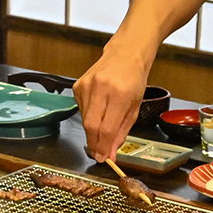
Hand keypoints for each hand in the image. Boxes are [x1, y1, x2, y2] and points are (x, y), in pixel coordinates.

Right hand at [74, 41, 152, 162]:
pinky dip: (88, 116)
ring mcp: (87, 85)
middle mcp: (101, 88)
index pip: (107, 129)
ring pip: (84, 119)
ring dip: (92, 130)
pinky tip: (98, 109)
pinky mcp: (78, 85)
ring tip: (103, 125)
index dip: (103, 147)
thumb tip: (110, 152)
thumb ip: (121, 131)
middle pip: (91, 126)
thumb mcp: (135, 107)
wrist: (125, 54)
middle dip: (94, 144)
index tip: (103, 158)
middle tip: (98, 153)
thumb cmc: (133, 79)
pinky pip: (81, 109)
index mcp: (120, 94)